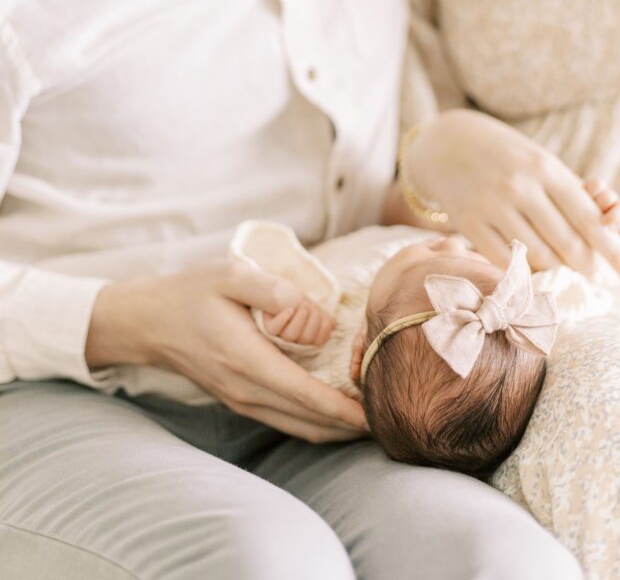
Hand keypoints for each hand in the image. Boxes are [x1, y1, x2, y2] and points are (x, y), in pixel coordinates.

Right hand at [86, 260, 366, 442]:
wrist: (148, 321)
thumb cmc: (191, 292)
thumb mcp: (231, 275)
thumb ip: (273, 290)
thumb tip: (311, 310)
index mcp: (247, 360)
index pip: (305, 396)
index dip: (344, 409)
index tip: (376, 412)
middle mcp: (245, 390)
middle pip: (308, 420)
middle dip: (348, 424)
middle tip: (387, 414)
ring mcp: (241, 400)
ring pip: (297, 426)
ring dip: (333, 426)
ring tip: (368, 416)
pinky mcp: (239, 400)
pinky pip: (284, 420)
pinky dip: (313, 420)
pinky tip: (333, 411)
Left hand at [263, 301, 335, 344]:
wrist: (280, 290)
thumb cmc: (298, 300)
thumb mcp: (314, 308)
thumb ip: (324, 316)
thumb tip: (334, 324)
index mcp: (307, 337)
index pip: (319, 341)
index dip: (324, 329)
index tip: (324, 315)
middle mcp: (294, 339)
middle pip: (306, 338)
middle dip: (313, 320)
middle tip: (311, 306)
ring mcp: (280, 334)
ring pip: (291, 335)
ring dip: (300, 318)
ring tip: (302, 304)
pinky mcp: (268, 326)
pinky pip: (274, 329)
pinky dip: (284, 319)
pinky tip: (290, 309)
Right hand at [405, 109, 619, 280]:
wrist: (448, 144)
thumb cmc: (508, 156)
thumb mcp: (542, 162)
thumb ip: (571, 194)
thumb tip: (607, 234)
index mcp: (545, 168)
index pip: (589, 218)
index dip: (614, 249)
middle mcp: (519, 186)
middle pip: (567, 243)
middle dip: (590, 267)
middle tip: (600, 278)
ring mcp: (491, 205)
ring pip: (537, 256)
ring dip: (558, 270)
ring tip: (566, 271)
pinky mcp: (467, 222)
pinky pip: (505, 259)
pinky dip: (524, 269)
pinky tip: (533, 268)